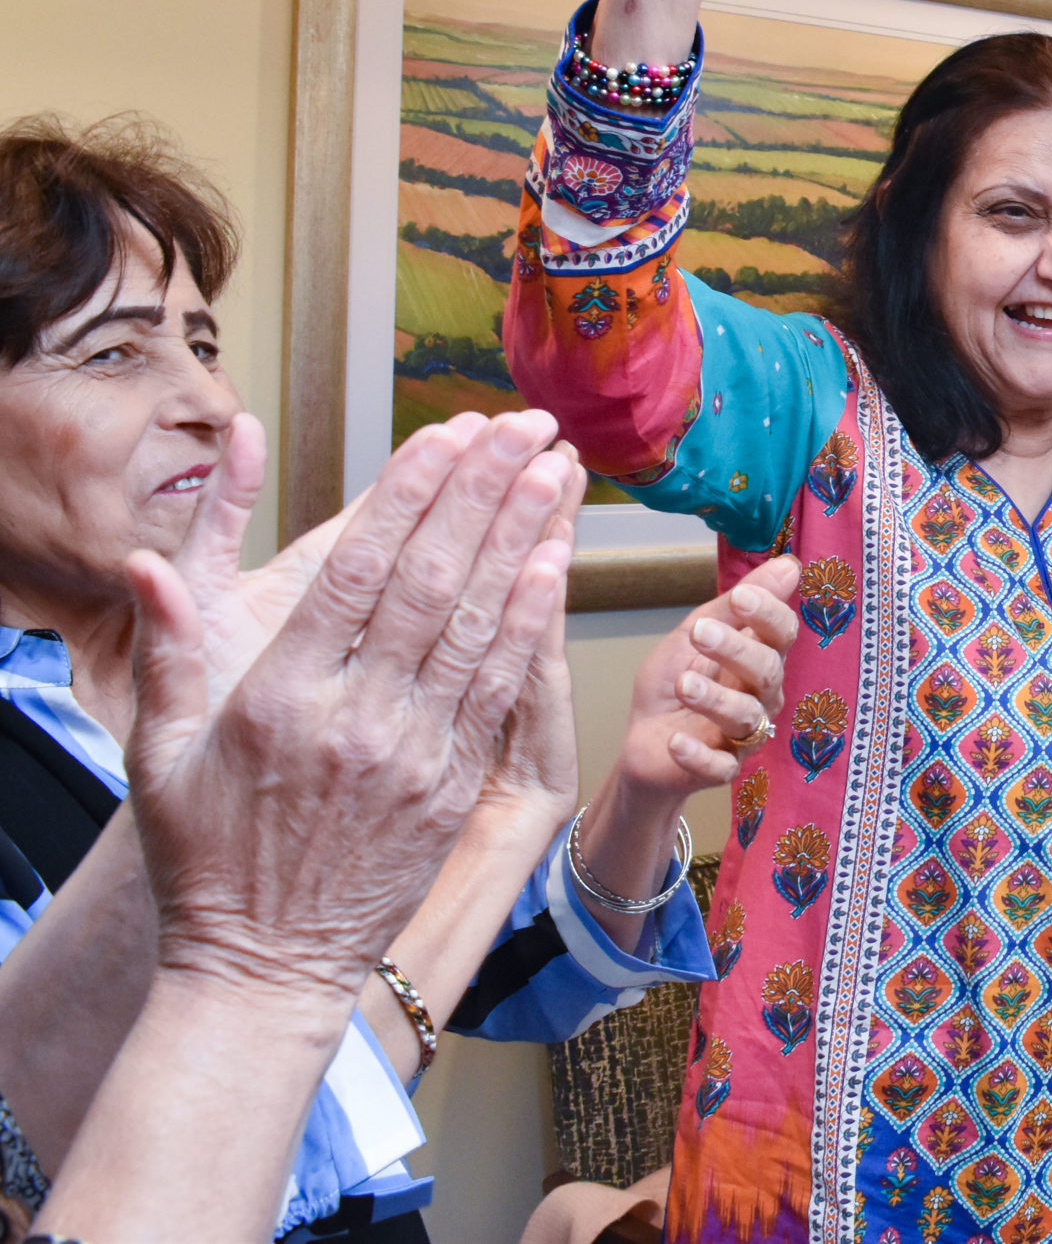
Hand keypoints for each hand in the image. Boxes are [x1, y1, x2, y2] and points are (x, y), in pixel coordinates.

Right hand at [123, 414, 575, 994]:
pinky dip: (530, 621)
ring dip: (522, 539)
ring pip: (478, 624)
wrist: (262, 969)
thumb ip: (170, 648)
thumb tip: (150, 563)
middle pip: (432, 581)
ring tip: (556, 472)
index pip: (355, 572)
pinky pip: (500, 687)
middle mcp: (354, 718)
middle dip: (483, 493)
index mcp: (278, 699)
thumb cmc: (203, 858)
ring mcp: (412, 754)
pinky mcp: (453, 787)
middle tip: (525, 426)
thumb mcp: (157, 753)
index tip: (446, 434)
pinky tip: (556, 563)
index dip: (407, 495)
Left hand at [611, 554, 799, 800]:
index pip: (781, 633)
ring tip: (684, 684)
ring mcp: (744, 736)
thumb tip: (789, 564)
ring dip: (715, 699)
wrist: (643, 742)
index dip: (768, 614)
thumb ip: (734, 605)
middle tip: (701, 633)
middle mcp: (761, 696)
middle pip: (768, 672)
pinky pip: (721, 766)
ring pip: (747, 717)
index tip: (741, 597)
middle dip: (737, 650)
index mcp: (759, 658)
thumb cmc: (674, 682)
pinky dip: (698, 754)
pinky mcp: (721, 770)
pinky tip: (676, 740)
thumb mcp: (694, 634)